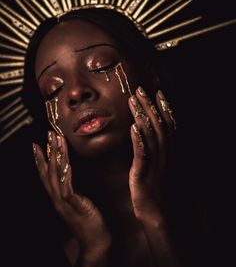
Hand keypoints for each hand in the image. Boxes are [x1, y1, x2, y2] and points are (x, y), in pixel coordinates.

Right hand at [32, 132, 110, 265]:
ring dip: (55, 156)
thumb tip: (75, 175)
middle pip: (48, 172)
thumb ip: (75, 190)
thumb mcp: (80, 202)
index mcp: (59, 197)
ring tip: (56, 140)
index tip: (37, 145)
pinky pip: (66, 185)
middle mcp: (57, 198)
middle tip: (48, 135)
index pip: (46, 175)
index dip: (41, 160)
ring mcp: (63, 202)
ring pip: (55, 175)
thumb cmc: (90, 220)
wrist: (97, 240)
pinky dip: (64, 171)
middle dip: (47, 152)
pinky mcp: (72, 204)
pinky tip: (65, 161)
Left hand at [128, 87, 175, 221]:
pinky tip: (133, 127)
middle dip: (150, 106)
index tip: (156, 91)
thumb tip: (144, 131)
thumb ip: (152, 148)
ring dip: (142, 116)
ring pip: (151, 136)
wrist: (156, 214)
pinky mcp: (144, 174)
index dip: (162, 107)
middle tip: (140, 90)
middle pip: (158, 126)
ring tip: (134, 101)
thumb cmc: (154, 188)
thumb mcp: (156, 165)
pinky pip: (142, 154)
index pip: (166, 125)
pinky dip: (139, 139)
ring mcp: (155, 164)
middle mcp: (164, 155)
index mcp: (167, 152)